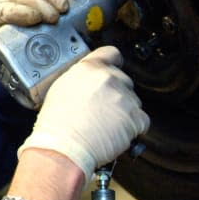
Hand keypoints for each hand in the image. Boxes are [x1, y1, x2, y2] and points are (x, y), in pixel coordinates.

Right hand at [17, 46, 149, 184]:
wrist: (63, 146)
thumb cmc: (56, 123)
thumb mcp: (60, 88)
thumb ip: (80, 78)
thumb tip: (88, 82)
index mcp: (89, 68)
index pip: (112, 53)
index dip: (113, 62)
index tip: (113, 68)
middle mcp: (108, 79)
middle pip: (123, 80)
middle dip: (116, 93)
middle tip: (103, 107)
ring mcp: (123, 98)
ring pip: (133, 101)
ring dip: (124, 111)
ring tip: (106, 124)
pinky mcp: (134, 118)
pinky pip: (142, 120)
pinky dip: (133, 127)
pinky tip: (116, 132)